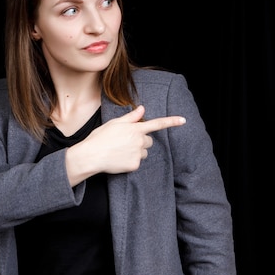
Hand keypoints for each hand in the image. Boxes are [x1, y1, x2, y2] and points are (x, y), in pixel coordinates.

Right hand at [66, 105, 185, 182]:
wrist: (91, 156)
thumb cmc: (100, 137)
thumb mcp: (114, 123)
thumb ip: (131, 117)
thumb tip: (142, 108)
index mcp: (135, 128)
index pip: (157, 123)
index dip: (171, 121)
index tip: (183, 120)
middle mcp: (139, 140)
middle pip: (149, 141)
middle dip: (141, 141)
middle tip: (125, 142)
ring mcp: (138, 154)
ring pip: (143, 152)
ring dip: (136, 152)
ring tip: (120, 151)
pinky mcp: (135, 165)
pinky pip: (137, 163)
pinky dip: (130, 162)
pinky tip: (119, 159)